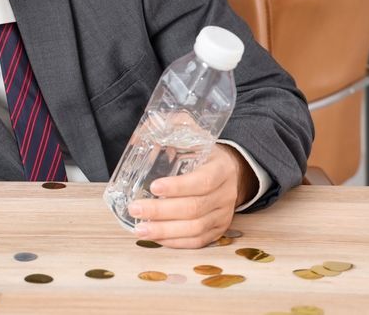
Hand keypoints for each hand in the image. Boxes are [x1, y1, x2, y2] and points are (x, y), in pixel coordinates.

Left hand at [127, 144, 255, 248]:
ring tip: (140, 229)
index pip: (203, 181)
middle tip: (135, 208)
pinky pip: (198, 241)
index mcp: (221, 168)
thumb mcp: (195, 134)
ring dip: (165, 231)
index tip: (154, 186)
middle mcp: (226, 194)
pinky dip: (175, 242)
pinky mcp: (219, 230)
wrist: (233, 172)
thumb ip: (173, 127)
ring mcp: (223, 214)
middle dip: (162, 211)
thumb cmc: (205, 153)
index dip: (178, 186)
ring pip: (195, 229)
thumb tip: (142, 132)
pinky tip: (156, 238)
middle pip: (194, 208)